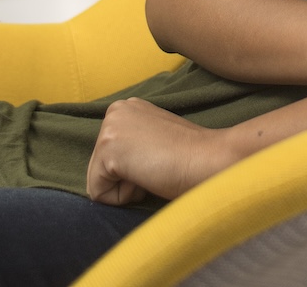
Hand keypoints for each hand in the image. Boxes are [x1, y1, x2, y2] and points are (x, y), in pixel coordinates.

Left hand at [85, 98, 238, 204]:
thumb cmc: (191, 156)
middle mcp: (114, 111)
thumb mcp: (156, 138)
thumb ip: (135, 142)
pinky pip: (99, 194)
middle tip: (158, 165)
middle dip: (126, 178)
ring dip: (126, 187)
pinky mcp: (108, 149)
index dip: (135, 169)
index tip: (160, 158)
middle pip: (98, 168)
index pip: (109, 156)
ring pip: (97, 181)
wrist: (209, 159)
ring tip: (154, 169)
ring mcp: (109, 128)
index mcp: (127, 108)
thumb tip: (123, 164)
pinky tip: (147, 176)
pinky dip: (123, 197)